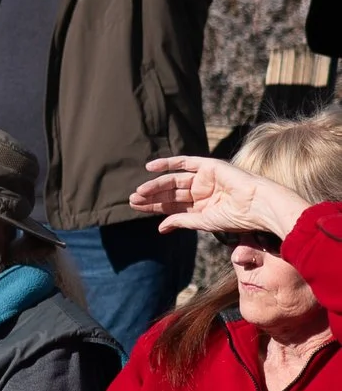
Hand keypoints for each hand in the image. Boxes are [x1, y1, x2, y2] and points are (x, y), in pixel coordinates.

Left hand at [134, 155, 311, 241]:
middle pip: (170, 193)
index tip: (135, 207)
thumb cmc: (237, 217)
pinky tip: (150, 167)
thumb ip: (182, 221)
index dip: (154, 206)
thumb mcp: (205, 222)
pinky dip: (168, 163)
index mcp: (202, 207)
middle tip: (132, 200)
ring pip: (174, 180)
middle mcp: (202, 191)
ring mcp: (205, 178)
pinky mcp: (209, 166)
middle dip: (151, 196)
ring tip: (139, 192)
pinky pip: (185, 162)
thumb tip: (160, 228)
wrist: (258, 205)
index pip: (172, 205)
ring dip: (156, 185)